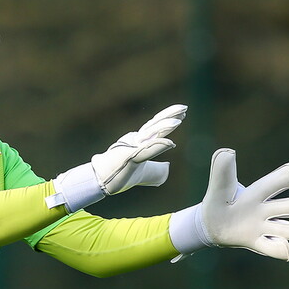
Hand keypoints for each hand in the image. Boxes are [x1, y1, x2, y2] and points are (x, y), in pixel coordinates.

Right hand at [46, 104, 186, 211]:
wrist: (103, 180)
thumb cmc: (122, 174)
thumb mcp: (145, 174)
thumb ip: (157, 170)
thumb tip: (168, 167)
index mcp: (140, 142)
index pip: (157, 127)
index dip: (169, 119)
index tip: (183, 113)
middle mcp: (137, 140)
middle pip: (156, 125)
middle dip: (170, 115)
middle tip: (184, 108)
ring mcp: (133, 147)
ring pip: (151, 133)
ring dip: (165, 126)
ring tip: (179, 120)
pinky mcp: (130, 156)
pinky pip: (147, 150)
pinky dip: (159, 145)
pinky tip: (170, 143)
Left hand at [170, 148, 288, 260]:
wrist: (209, 226)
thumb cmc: (217, 202)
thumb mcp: (219, 187)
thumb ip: (222, 170)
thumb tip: (228, 152)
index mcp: (260, 192)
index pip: (284, 179)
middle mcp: (268, 210)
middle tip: (288, 209)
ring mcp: (266, 228)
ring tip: (277, 231)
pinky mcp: (259, 244)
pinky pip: (280, 250)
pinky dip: (282, 249)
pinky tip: (274, 245)